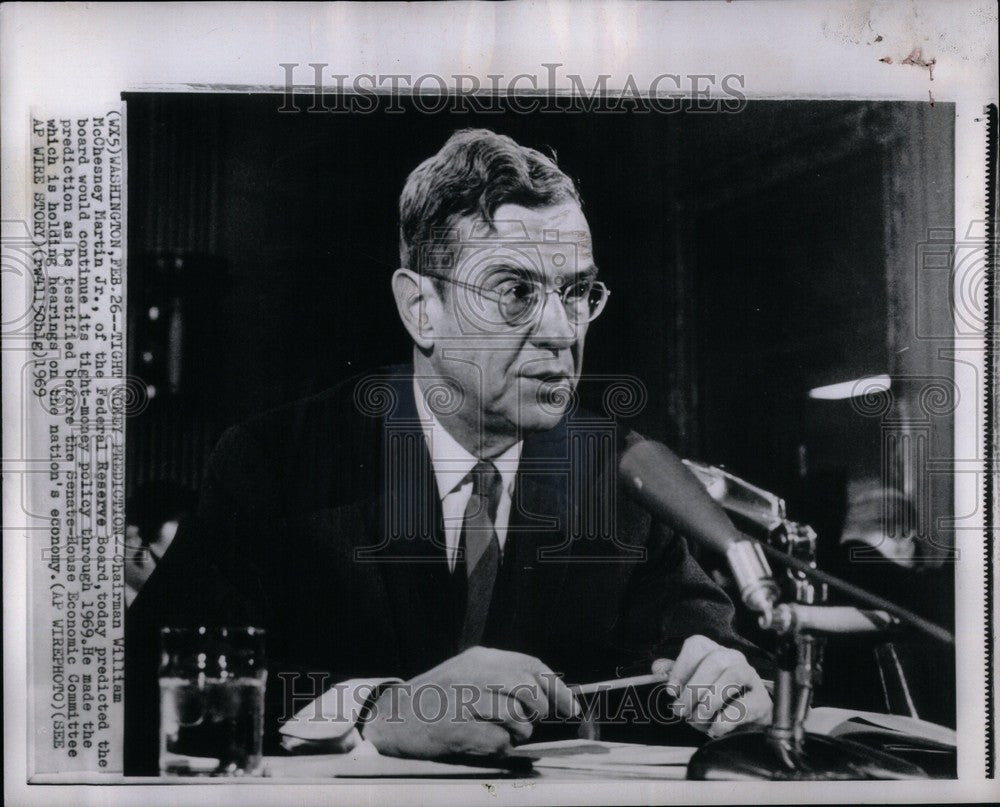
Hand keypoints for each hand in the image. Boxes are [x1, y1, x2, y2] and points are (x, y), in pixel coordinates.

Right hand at [361, 646, 579, 757]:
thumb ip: (504, 676)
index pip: (532, 666)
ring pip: (519, 720)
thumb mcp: (469, 672)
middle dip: (540, 710)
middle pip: (530, 691)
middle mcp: (476, 675)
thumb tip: (549, 693)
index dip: (557, 688)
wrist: (395, 717)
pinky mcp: (461, 730)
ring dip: (518, 732)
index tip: (569, 707)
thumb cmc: (437, 698)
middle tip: (531, 719)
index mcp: (480, 658)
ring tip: (498, 731)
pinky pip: (500, 742)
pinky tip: (479, 740)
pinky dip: (498, 746)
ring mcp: (468, 702)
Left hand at [655, 635, 770, 737]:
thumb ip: (675, 675)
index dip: (680, 667)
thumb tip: (657, 668)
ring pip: (732, 675)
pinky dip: (726, 718)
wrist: (748, 724)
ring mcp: (752, 677)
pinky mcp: (763, 701)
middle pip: (714, 660)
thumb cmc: (716, 701)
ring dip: (710, 699)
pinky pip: (746, 704)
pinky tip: (716, 728)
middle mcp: (734, 658)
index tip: (671, 691)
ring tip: (698, 717)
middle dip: (693, 688)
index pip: (697, 645)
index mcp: (714, 651)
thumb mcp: (693, 687)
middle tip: (681, 710)